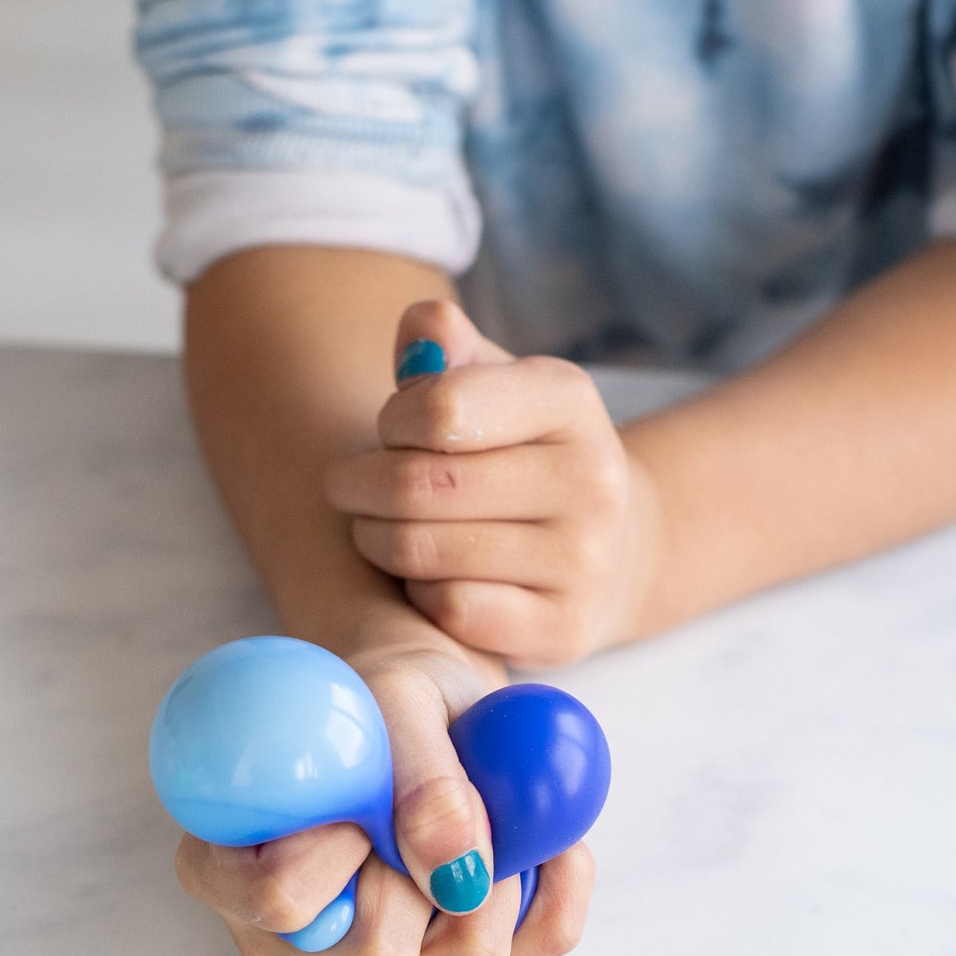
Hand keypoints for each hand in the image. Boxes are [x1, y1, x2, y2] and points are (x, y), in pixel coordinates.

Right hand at [173, 639, 593, 955]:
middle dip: (433, 871)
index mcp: (230, 866)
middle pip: (374, 953)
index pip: (278, 898)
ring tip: (495, 808)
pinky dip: (555, 893)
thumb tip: (456, 870)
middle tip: (447, 798)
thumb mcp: (397, 697)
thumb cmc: (384, 700)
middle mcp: (291, 936)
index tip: (368, 786)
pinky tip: (555, 842)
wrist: (424, 711)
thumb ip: (417, 771)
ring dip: (502, 881)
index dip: (339, 848)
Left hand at [324, 301, 661, 666]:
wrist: (609, 551)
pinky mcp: (566, 627)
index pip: (441, 406)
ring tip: (373, 529)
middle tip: (346, 486)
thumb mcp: (497, 388)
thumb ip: (450, 351)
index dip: (391, 421)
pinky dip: (418, 595)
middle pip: (419, 483)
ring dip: (376, 540)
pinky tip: (424, 578)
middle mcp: (590, 479)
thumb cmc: (522, 456)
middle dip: (359, 484)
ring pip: (425, 550)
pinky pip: (452, 609)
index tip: (387, 431)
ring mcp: (584, 560)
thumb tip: (424, 328)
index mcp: (569, 400)